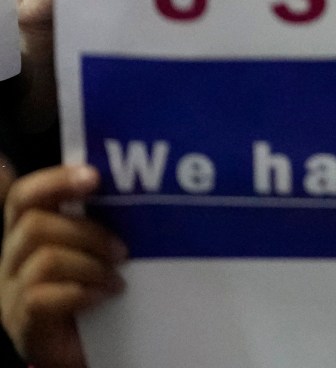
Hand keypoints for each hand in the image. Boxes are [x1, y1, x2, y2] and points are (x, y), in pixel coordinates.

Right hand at [1, 164, 124, 367]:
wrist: (92, 350)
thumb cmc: (98, 294)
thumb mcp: (99, 252)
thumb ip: (99, 222)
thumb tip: (131, 189)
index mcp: (28, 235)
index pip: (23, 196)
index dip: (52, 180)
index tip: (94, 176)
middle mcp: (11, 260)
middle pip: (33, 223)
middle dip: (87, 231)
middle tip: (123, 250)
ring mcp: (10, 293)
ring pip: (43, 258)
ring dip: (91, 265)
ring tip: (117, 279)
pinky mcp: (22, 323)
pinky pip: (41, 296)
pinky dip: (81, 292)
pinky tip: (103, 297)